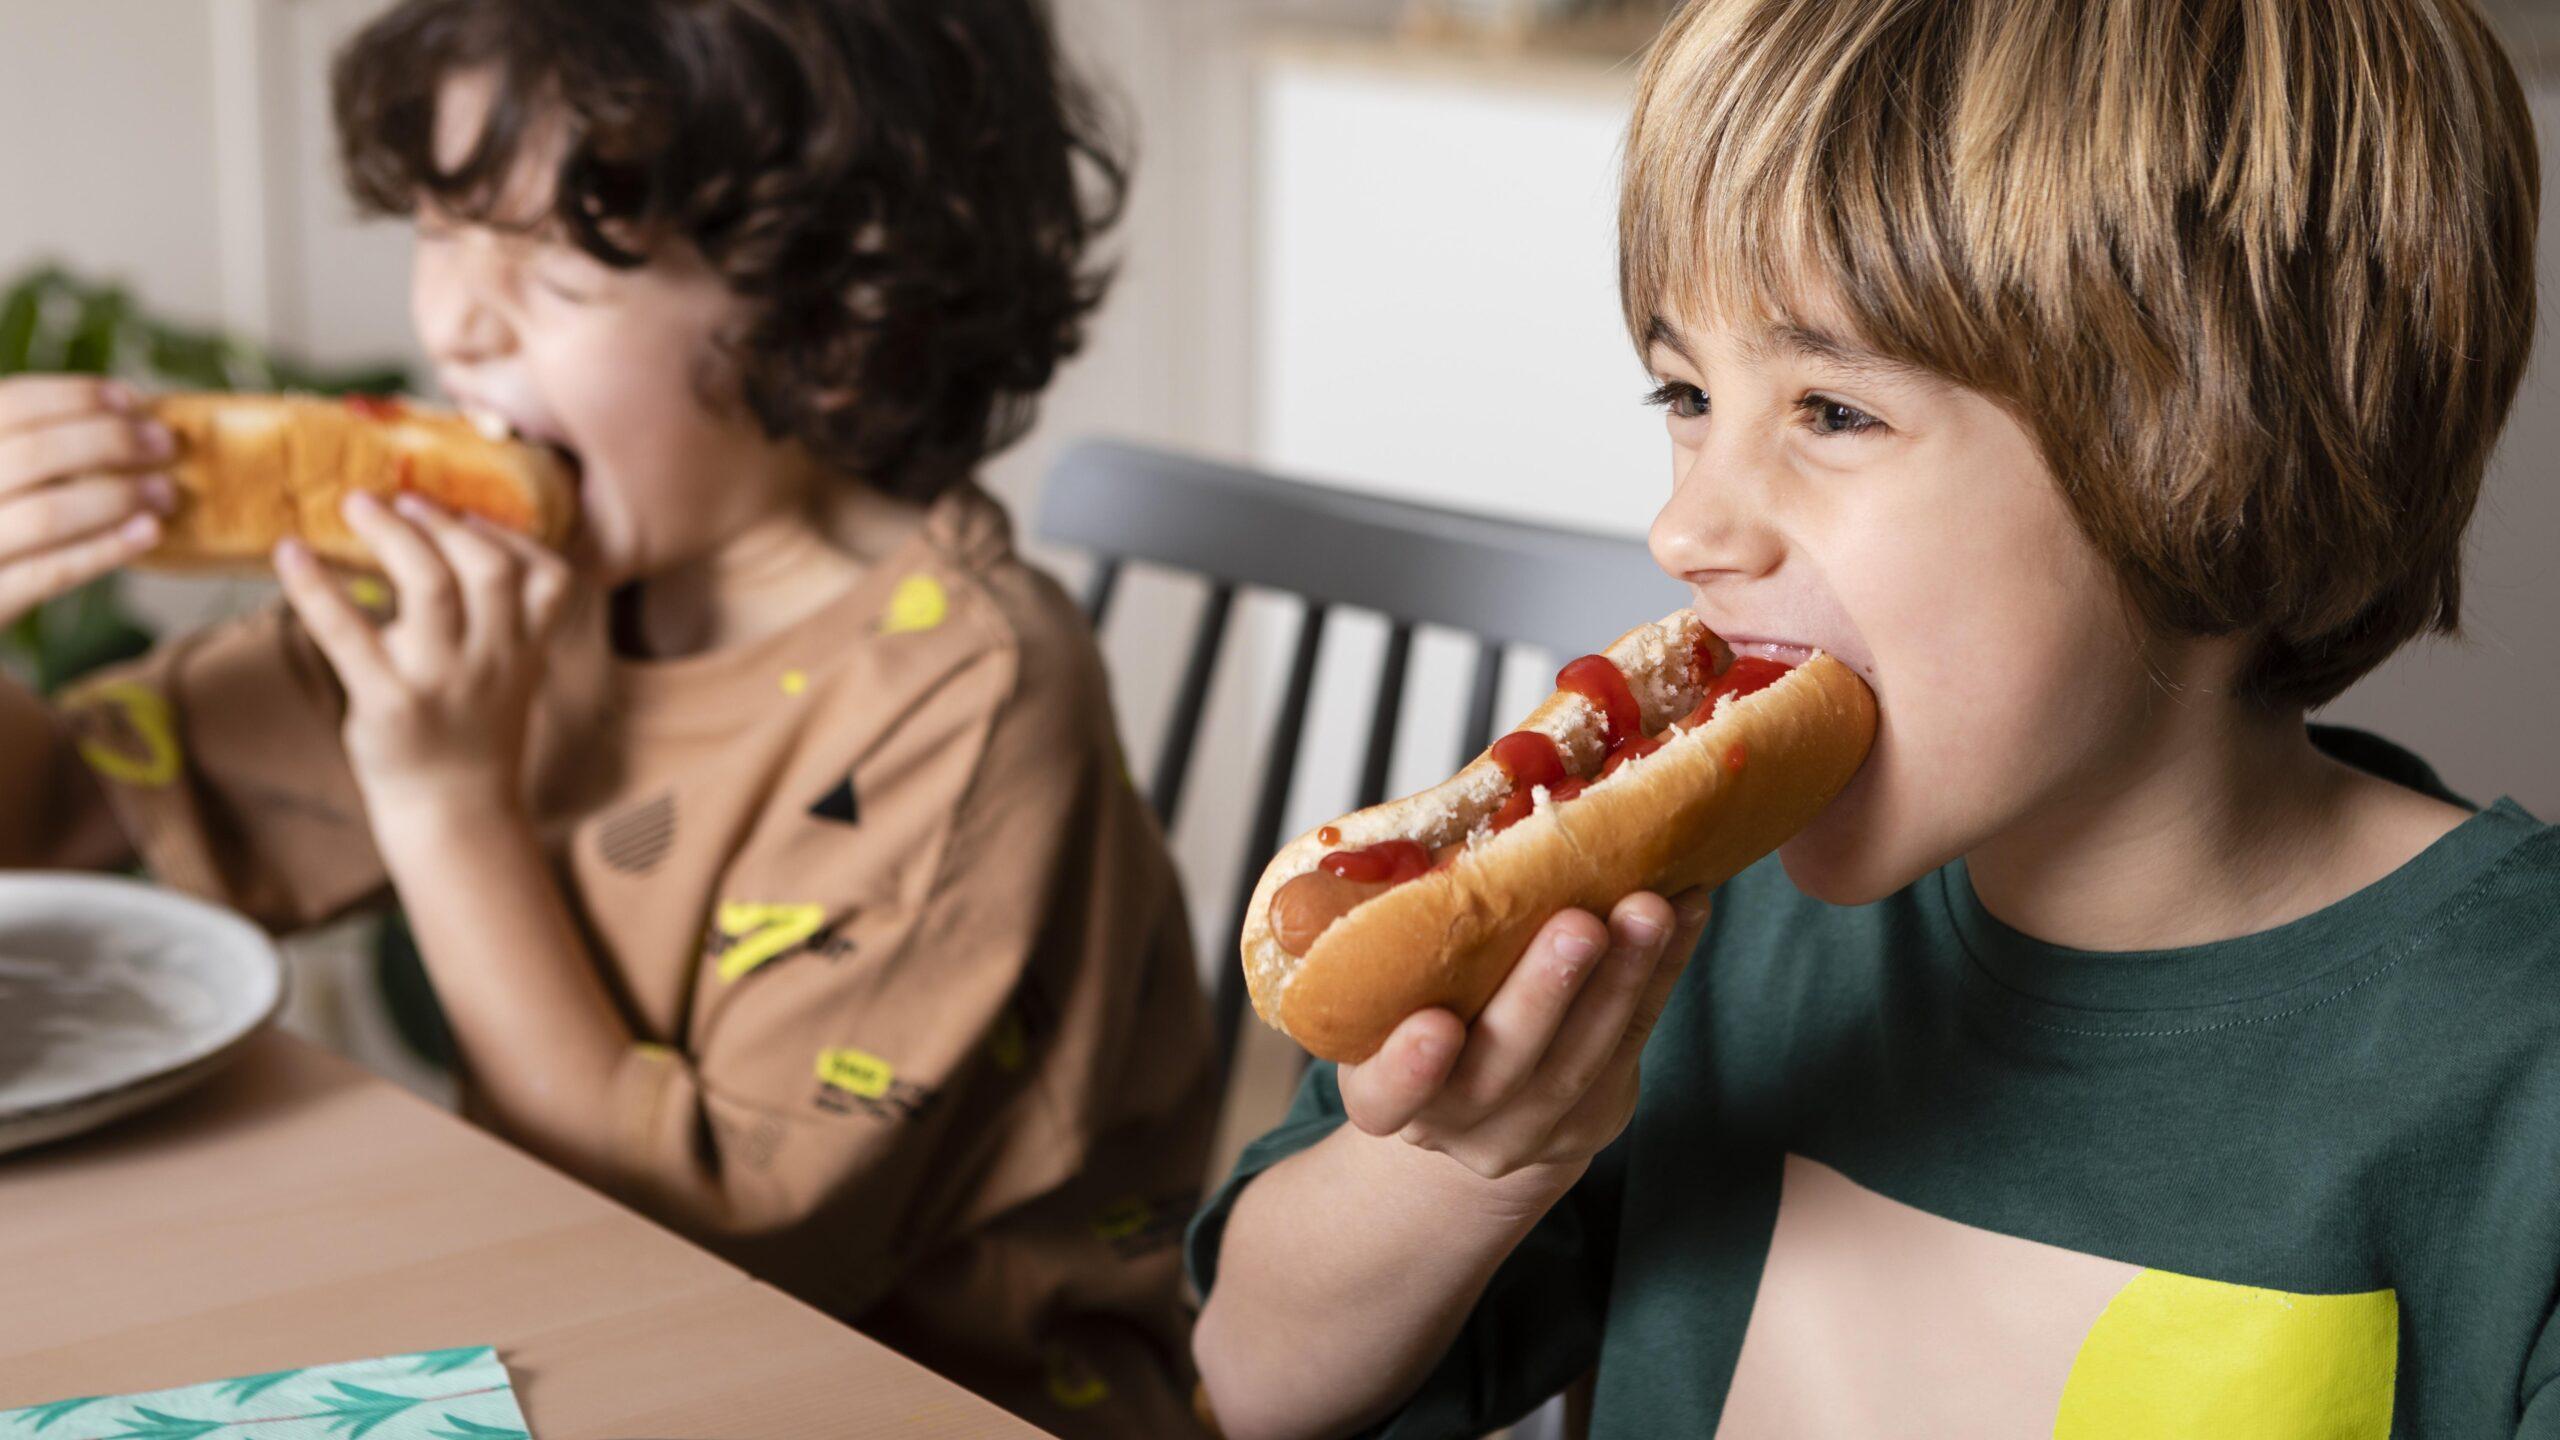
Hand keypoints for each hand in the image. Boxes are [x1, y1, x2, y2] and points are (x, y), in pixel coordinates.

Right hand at [0, 376, 176, 626]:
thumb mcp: (4, 472)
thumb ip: (31, 445)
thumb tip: (126, 414)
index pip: (10, 404)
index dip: (76, 396)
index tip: (132, 400)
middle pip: (35, 453)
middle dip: (111, 442)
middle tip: (163, 445)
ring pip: (47, 513)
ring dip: (118, 497)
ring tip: (165, 492)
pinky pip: (52, 573)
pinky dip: (107, 548)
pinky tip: (149, 532)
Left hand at [274, 492, 571, 813]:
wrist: (452, 815)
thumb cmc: (472, 737)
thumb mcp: (510, 678)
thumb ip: (497, 623)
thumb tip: (444, 545)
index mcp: (526, 651)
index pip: (549, 578)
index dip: (508, 535)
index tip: (467, 513)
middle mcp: (492, 661)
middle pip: (485, 568)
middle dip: (442, 522)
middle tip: (401, 498)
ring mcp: (442, 681)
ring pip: (429, 586)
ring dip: (391, 534)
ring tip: (358, 507)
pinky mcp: (388, 702)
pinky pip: (346, 630)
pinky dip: (313, 586)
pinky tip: (289, 554)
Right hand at [1336, 889, 1709, 1187]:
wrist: (1474, 1099)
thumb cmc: (1419, 1007)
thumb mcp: (1390, 988)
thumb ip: (1407, 939)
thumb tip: (1444, 835)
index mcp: (1379, 1090)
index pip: (1383, 1098)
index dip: (1407, 1070)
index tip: (1436, 1024)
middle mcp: (1452, 1122)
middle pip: (1500, 1072)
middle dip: (1544, 995)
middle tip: (1580, 926)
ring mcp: (1527, 1131)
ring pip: (1581, 1062)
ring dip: (1623, 977)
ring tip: (1650, 907)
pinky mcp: (1594, 1116)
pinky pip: (1632, 1043)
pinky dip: (1660, 973)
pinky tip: (1683, 913)